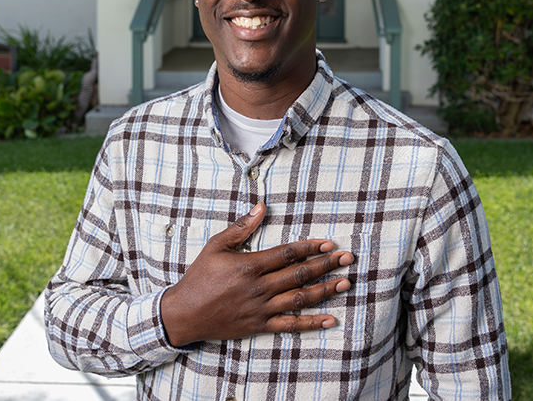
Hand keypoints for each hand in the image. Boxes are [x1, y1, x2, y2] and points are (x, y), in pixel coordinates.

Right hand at [159, 202, 354, 346]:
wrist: (185, 313)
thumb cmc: (200, 277)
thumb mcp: (216, 246)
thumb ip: (241, 227)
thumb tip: (262, 206)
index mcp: (249, 266)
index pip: (288, 254)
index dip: (310, 247)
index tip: (329, 243)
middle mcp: (259, 288)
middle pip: (300, 274)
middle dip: (326, 265)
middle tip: (348, 259)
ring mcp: (261, 309)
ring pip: (300, 299)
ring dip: (325, 291)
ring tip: (345, 282)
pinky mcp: (259, 326)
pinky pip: (290, 325)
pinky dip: (311, 323)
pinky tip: (330, 319)